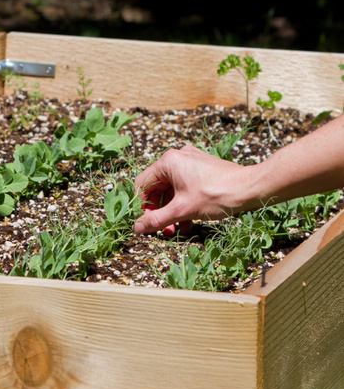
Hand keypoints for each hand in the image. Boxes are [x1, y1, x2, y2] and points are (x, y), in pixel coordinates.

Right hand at [133, 145, 251, 234]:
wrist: (251, 189)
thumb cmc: (217, 195)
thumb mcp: (182, 210)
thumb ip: (156, 219)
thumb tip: (137, 228)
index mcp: (168, 162)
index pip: (143, 185)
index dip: (142, 206)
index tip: (149, 222)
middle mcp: (178, 158)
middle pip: (158, 188)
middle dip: (159, 211)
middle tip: (163, 230)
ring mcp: (191, 163)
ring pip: (172, 190)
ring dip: (171, 211)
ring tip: (176, 230)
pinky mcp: (202, 170)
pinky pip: (185, 188)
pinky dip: (183, 205)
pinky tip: (189, 222)